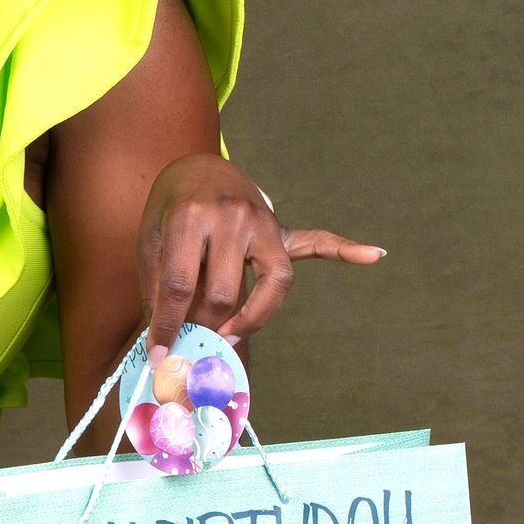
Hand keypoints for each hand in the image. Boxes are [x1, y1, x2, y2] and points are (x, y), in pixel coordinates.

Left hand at [137, 153, 384, 356]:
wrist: (198, 169)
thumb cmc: (170, 212)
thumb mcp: (150, 242)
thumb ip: (158, 285)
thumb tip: (166, 338)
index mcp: (189, 217)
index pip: (178, 285)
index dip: (167, 326)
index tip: (158, 354)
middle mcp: (231, 216)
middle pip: (222, 292)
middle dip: (204, 326)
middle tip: (191, 340)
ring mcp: (263, 221)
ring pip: (270, 284)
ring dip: (248, 319)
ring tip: (230, 335)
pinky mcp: (282, 229)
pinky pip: (318, 241)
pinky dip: (346, 249)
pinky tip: (373, 254)